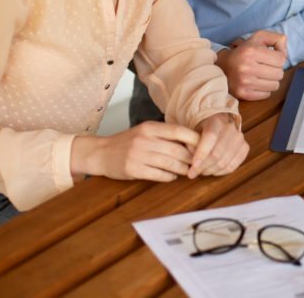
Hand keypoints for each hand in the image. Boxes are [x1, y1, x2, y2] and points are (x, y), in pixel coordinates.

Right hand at [70, 121, 198, 181]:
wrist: (101, 153)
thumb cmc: (128, 142)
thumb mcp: (145, 131)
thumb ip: (165, 134)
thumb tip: (192, 142)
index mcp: (150, 127)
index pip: (179, 131)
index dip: (194, 140)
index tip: (202, 147)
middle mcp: (145, 140)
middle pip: (177, 150)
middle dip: (191, 159)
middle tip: (198, 163)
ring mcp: (138, 155)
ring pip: (170, 164)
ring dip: (182, 169)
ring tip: (187, 171)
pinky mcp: (133, 170)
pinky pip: (159, 175)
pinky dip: (169, 177)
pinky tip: (172, 176)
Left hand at [187, 113, 248, 176]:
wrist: (220, 125)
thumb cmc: (203, 130)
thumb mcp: (193, 130)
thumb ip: (190, 143)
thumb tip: (189, 159)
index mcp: (216, 121)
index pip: (210, 137)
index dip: (201, 153)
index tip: (193, 166)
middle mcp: (230, 128)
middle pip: (217, 153)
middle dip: (203, 167)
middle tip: (193, 173)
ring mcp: (239, 138)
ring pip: (224, 162)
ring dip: (210, 171)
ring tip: (202, 171)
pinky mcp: (245, 147)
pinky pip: (233, 166)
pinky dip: (221, 172)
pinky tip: (213, 171)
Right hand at [217, 30, 287, 100]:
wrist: (221, 67)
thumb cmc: (243, 52)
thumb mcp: (258, 38)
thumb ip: (276, 39)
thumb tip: (285, 53)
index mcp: (251, 51)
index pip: (281, 59)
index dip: (279, 58)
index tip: (271, 57)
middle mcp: (247, 67)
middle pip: (279, 73)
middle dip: (275, 70)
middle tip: (265, 67)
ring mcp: (245, 82)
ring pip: (275, 85)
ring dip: (271, 80)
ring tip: (261, 75)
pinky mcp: (244, 94)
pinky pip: (267, 94)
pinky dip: (264, 89)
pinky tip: (256, 83)